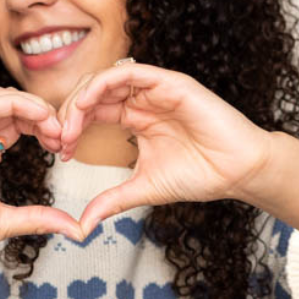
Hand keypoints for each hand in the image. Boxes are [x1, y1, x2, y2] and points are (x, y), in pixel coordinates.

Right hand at [0, 88, 82, 273]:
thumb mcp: (6, 222)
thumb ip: (39, 218)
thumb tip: (74, 228)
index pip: (17, 124)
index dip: (45, 129)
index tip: (64, 149)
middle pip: (13, 107)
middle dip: (45, 116)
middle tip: (66, 138)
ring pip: (3, 99)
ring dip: (36, 107)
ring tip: (56, 129)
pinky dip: (20, 105)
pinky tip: (41, 119)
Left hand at [54, 63, 273, 237]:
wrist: (237, 171)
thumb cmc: (200, 176)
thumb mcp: (143, 189)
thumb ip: (111, 201)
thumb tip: (81, 227)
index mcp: (134, 118)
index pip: (92, 112)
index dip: (72, 128)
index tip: (62, 153)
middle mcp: (142, 99)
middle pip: (93, 93)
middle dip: (70, 114)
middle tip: (61, 140)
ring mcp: (155, 88)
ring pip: (106, 78)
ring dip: (81, 98)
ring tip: (70, 125)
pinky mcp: (170, 82)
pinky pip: (129, 71)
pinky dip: (103, 83)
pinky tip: (87, 104)